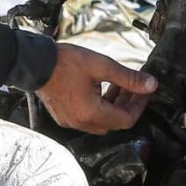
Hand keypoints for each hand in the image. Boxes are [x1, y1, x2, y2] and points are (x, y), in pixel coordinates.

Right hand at [36, 43, 156, 134]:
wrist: (33, 63)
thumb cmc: (65, 63)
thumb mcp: (102, 66)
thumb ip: (128, 78)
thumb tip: (151, 85)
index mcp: (92, 113)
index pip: (126, 119)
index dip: (139, 106)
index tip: (145, 91)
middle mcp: (82, 123)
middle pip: (115, 122)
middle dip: (128, 104)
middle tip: (134, 87)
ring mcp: (71, 121)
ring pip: (103, 121)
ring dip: (114, 105)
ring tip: (119, 84)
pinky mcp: (64, 116)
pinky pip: (89, 117)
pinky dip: (100, 106)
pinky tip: (101, 88)